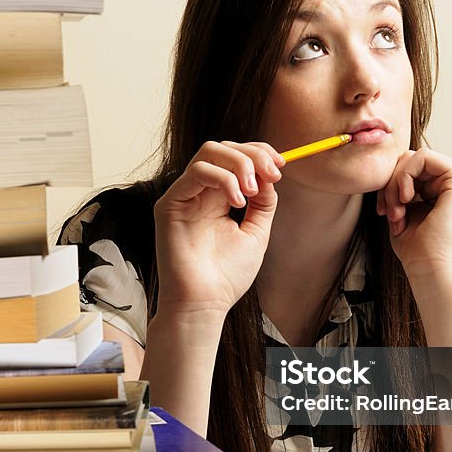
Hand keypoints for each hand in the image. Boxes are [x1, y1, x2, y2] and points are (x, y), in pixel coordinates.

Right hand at [153, 140, 284, 315]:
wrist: (205, 303)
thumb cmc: (226, 276)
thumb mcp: (256, 232)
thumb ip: (263, 202)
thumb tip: (270, 175)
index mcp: (218, 197)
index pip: (235, 157)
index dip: (259, 153)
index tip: (281, 165)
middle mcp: (200, 192)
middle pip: (223, 148)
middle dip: (253, 155)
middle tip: (272, 174)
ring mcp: (184, 196)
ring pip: (209, 152)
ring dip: (239, 164)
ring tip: (252, 192)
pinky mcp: (170, 204)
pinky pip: (197, 172)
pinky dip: (223, 180)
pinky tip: (236, 202)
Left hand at [376, 147, 451, 284]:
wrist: (428, 267)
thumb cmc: (416, 246)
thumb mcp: (401, 206)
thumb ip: (399, 183)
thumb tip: (387, 164)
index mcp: (443, 186)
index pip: (408, 166)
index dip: (390, 183)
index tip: (383, 210)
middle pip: (409, 158)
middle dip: (390, 184)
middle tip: (389, 211)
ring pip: (413, 157)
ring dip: (395, 185)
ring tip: (396, 212)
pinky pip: (422, 157)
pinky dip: (404, 178)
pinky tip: (406, 200)